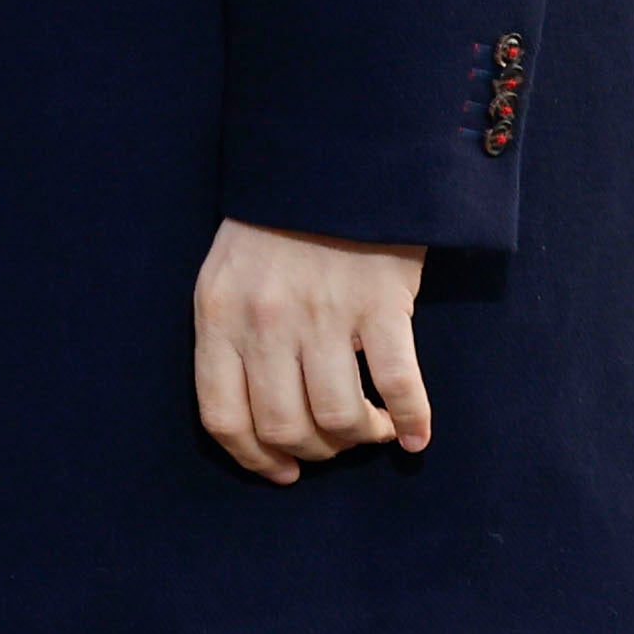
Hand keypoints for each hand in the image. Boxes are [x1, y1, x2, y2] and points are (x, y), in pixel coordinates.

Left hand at [190, 220, 433, 483]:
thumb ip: (230, 338)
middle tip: (333, 445)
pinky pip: (398, 384)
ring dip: (359, 438)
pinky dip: (411, 421)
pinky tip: (415, 436)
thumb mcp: (226, 275)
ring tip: (371, 428)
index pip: (223, 417)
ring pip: (338, 418)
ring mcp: (324, 313)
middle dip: (313, 452)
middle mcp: (265, 321)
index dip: (253, 458)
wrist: (332, 161)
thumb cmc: (276, 224)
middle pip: (284, 427)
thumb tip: (253, 418)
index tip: (282, 472)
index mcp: (218, 316)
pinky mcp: (380, 303)